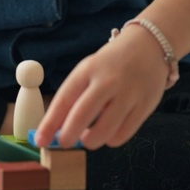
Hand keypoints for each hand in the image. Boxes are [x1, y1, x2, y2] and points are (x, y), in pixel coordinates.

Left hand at [33, 27, 168, 149]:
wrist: (148, 46)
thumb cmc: (110, 64)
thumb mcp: (88, 71)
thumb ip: (74, 97)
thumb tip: (55, 128)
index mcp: (87, 70)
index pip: (63, 100)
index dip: (49, 124)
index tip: (40, 140)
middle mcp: (107, 81)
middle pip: (81, 117)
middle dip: (68, 136)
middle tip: (64, 143)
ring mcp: (128, 94)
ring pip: (104, 132)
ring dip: (91, 141)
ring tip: (88, 137)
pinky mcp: (145, 106)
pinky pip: (123, 135)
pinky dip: (111, 140)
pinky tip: (108, 132)